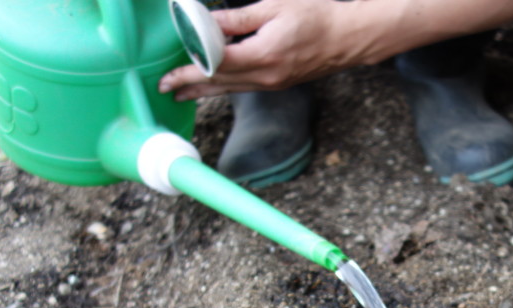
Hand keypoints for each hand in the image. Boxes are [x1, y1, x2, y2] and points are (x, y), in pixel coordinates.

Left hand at [159, 0, 355, 98]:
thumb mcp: (273, 8)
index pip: (217, 64)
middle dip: (189, 84)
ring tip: (181, 94)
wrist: (347, 39)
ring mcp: (272, 83)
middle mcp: (266, 76)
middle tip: (164, 86)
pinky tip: (211, 85)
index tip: (171, 69)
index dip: (191, 65)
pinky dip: (222, 87)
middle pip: (219, 82)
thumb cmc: (315, 17)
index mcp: (263, 55)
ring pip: (229, 89)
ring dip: (203, 91)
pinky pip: (243, 87)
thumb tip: (207, 22)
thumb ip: (237, 18)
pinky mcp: (276, 83)